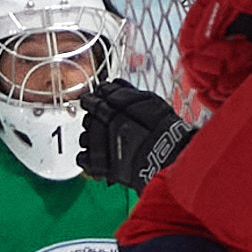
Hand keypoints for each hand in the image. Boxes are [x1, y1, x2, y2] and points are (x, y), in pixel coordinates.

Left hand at [78, 81, 193, 187]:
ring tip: (106, 140)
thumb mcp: (149, 99)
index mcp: (110, 111)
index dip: (93, 101)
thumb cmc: (163, 127)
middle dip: (95, 120)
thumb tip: (113, 84)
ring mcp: (99, 149)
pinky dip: (89, 158)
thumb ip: (126, 92)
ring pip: (84, 139)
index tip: (98, 101)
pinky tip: (101, 155)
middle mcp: (101, 129)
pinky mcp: (99, 167)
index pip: (90, 101)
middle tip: (106, 123)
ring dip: (92, 138)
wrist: (168, 155)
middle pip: (88, 120)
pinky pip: (83, 160)